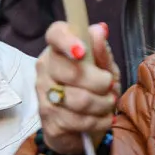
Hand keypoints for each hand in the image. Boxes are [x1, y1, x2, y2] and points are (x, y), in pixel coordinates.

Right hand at [35, 21, 117, 151]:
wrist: (81, 125)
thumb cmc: (93, 88)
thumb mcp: (104, 69)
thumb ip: (102, 52)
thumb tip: (101, 29)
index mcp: (58, 49)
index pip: (55, 35)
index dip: (67, 41)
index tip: (82, 51)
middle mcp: (45, 69)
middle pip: (71, 71)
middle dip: (100, 82)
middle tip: (110, 86)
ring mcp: (44, 96)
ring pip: (78, 100)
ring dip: (102, 104)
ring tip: (109, 103)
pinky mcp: (49, 121)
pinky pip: (78, 121)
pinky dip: (98, 121)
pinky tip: (102, 118)